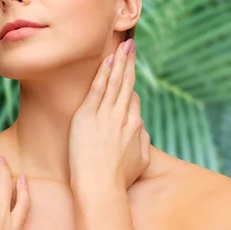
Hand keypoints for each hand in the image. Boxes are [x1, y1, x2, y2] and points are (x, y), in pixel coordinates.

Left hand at [68, 38, 150, 191]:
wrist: (99, 185)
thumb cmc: (117, 179)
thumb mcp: (139, 161)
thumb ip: (142, 142)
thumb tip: (142, 130)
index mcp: (135, 126)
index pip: (132, 99)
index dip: (129, 84)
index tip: (127, 71)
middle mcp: (123, 116)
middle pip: (127, 83)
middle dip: (129, 62)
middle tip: (130, 44)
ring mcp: (106, 114)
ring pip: (115, 82)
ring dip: (120, 61)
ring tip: (123, 44)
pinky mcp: (88, 115)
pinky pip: (98, 88)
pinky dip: (104, 72)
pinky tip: (108, 59)